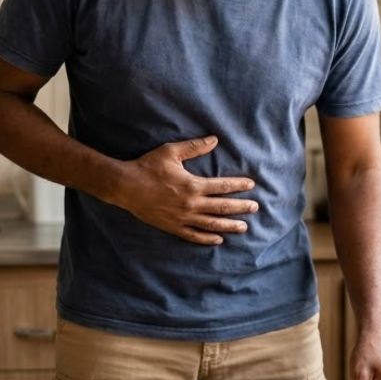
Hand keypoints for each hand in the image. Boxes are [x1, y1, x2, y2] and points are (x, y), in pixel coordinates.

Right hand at [116, 135, 257, 244]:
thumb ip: (194, 147)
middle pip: (222, 207)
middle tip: (255, 208)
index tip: (251, 185)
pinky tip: (218, 239)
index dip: (238, 186)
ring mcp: (182, 218)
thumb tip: (215, 139)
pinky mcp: (172, 227)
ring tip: (244, 227)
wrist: (125, 186)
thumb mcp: (171, 152)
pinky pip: (194, 236)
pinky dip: (207, 239)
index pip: (222, 186)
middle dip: (241, 207)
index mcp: (192, 185)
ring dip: (229, 226)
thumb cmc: (147, 166)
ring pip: (211, 224)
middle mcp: (191, 204)